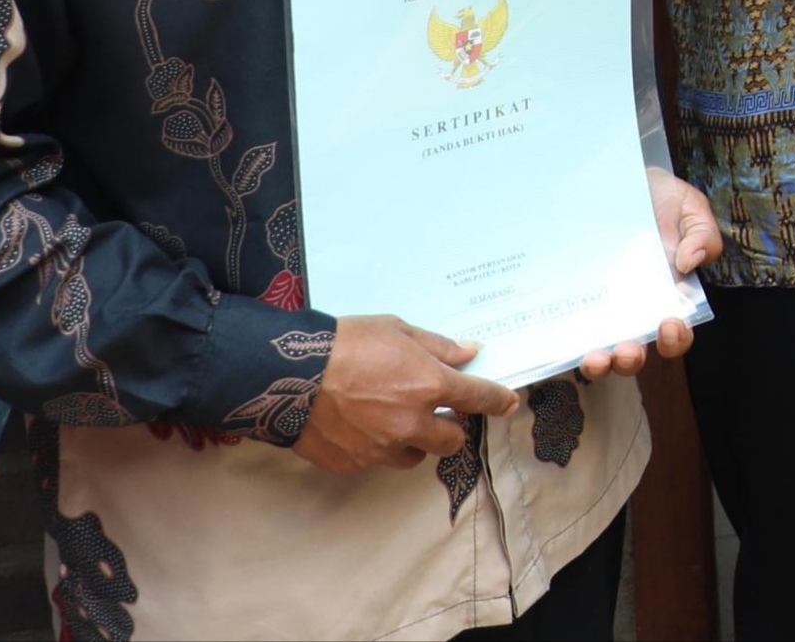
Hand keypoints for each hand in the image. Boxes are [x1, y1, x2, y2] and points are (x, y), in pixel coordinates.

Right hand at [295, 315, 520, 472]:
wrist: (286, 374)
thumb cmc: (345, 343)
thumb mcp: (397, 330)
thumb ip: (438, 347)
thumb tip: (469, 353)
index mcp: (430, 386)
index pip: (478, 399)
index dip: (498, 402)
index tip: (508, 404)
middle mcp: (412, 424)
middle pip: (451, 440)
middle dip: (450, 426)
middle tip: (438, 411)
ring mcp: (382, 449)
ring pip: (416, 455)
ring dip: (416, 441)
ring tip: (396, 420)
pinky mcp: (354, 464)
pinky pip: (378, 460)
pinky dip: (379, 447)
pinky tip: (362, 427)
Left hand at [579, 171, 723, 379]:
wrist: (618, 185)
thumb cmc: (661, 201)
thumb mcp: (691, 210)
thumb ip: (702, 235)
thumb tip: (690, 262)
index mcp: (668, 298)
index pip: (677, 333)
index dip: (676, 338)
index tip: (670, 325)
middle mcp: (634, 314)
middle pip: (635, 353)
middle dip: (630, 359)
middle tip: (626, 350)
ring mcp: (600, 312)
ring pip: (599, 353)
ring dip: (598, 364)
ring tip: (595, 356)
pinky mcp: (572, 302)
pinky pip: (566, 333)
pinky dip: (563, 344)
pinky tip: (560, 337)